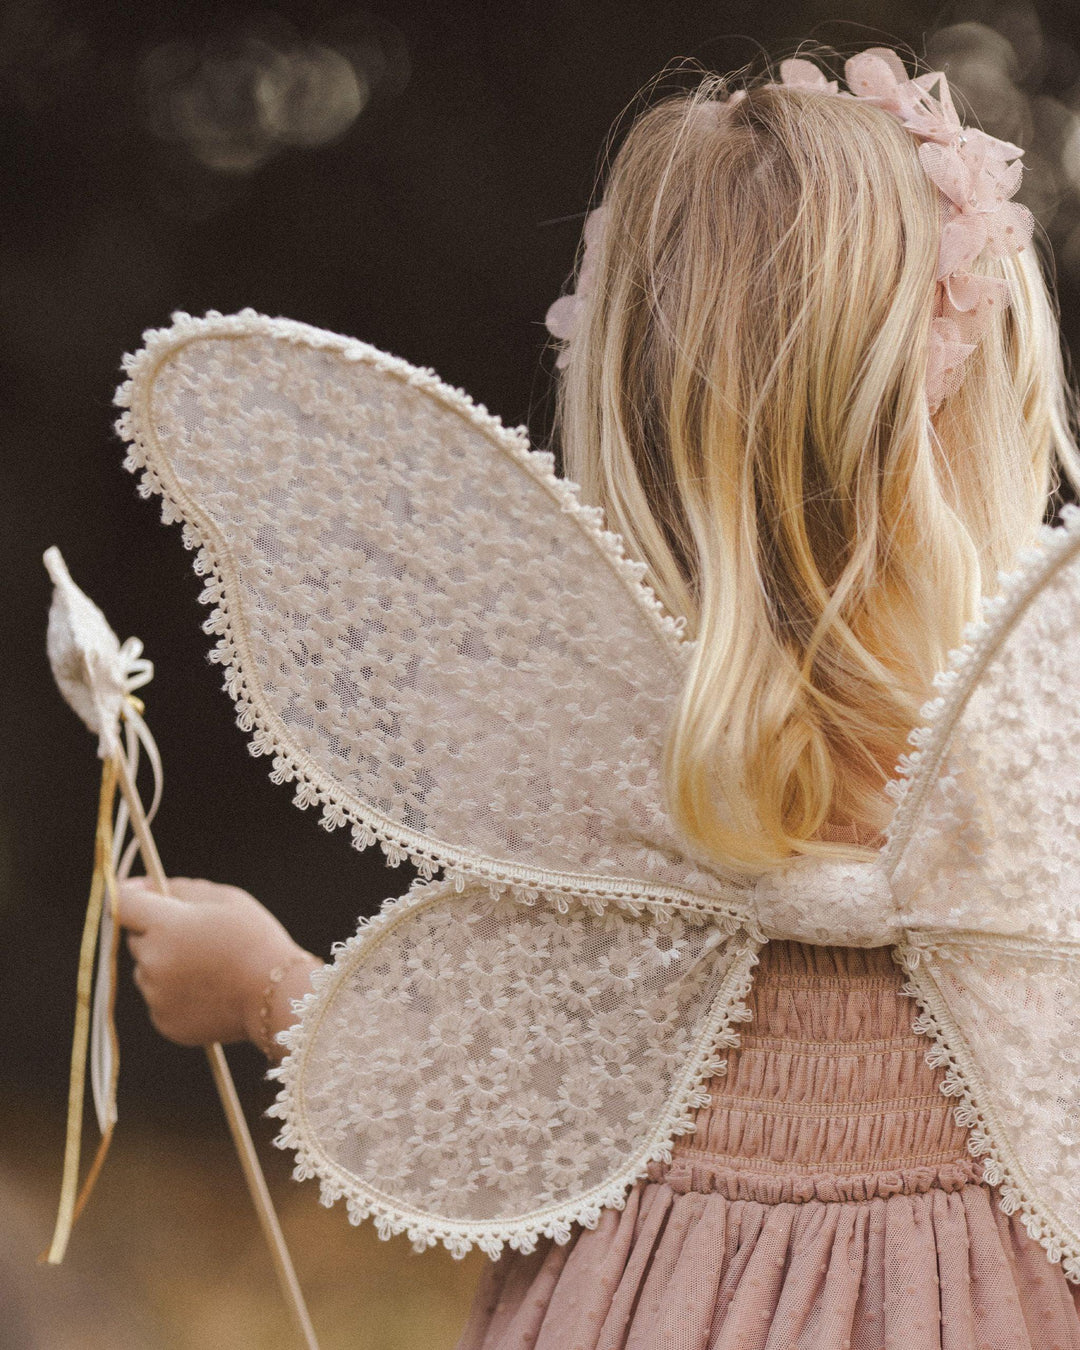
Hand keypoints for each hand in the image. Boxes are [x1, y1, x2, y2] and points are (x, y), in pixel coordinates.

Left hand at [117, 876, 307, 1048]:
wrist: (277, 995)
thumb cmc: (255, 938)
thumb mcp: (225, 898)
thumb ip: (179, 888)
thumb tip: (142, 887)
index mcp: (165, 926)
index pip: (122, 903)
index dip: (128, 894)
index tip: (138, 893)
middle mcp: (152, 962)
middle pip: (137, 938)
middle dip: (157, 932)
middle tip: (198, 936)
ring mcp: (156, 996)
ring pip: (148, 971)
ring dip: (167, 965)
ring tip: (209, 968)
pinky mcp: (163, 1022)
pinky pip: (159, 999)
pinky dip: (176, 993)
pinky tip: (209, 991)